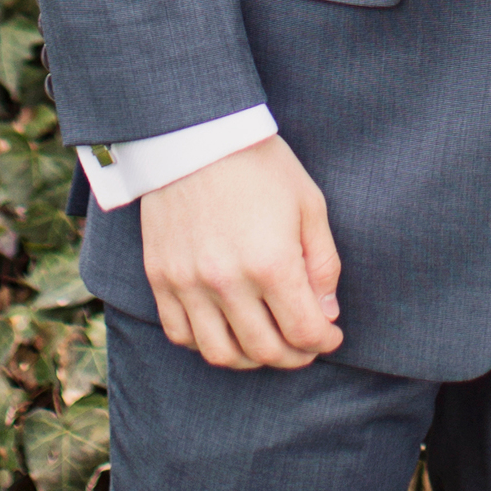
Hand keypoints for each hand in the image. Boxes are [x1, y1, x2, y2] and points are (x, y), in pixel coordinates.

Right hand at [138, 135, 343, 371]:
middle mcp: (228, 281)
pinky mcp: (160, 276)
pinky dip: (205, 343)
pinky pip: (180, 333)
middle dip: (293, 356)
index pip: (304, 332)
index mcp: (272, 263)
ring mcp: (189, 282)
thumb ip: (323, 264)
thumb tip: (326, 314)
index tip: (330, 335)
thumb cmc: (259, 163)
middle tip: (303, 345)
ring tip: (265, 342)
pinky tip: (224, 328)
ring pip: (220, 353)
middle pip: (265, 351)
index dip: (324, 342)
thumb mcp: (309, 204)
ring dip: (250, 358)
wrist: (194, 132)